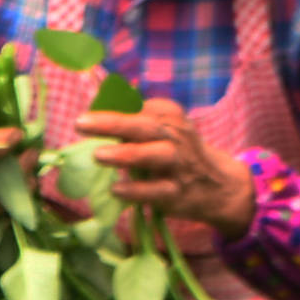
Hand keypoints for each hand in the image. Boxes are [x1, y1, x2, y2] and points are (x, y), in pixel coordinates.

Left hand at [78, 98, 258, 235]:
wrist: (219, 185)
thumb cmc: (177, 151)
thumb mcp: (163, 129)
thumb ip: (133, 120)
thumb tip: (91, 115)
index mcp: (169, 116)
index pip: (139, 108)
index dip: (110, 110)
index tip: (84, 115)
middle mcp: (175, 136)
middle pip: (145, 126)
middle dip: (112, 123)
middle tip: (80, 123)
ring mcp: (178, 165)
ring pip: (154, 155)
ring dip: (126, 155)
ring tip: (97, 155)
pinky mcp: (177, 192)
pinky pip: (156, 190)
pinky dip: (136, 191)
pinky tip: (115, 190)